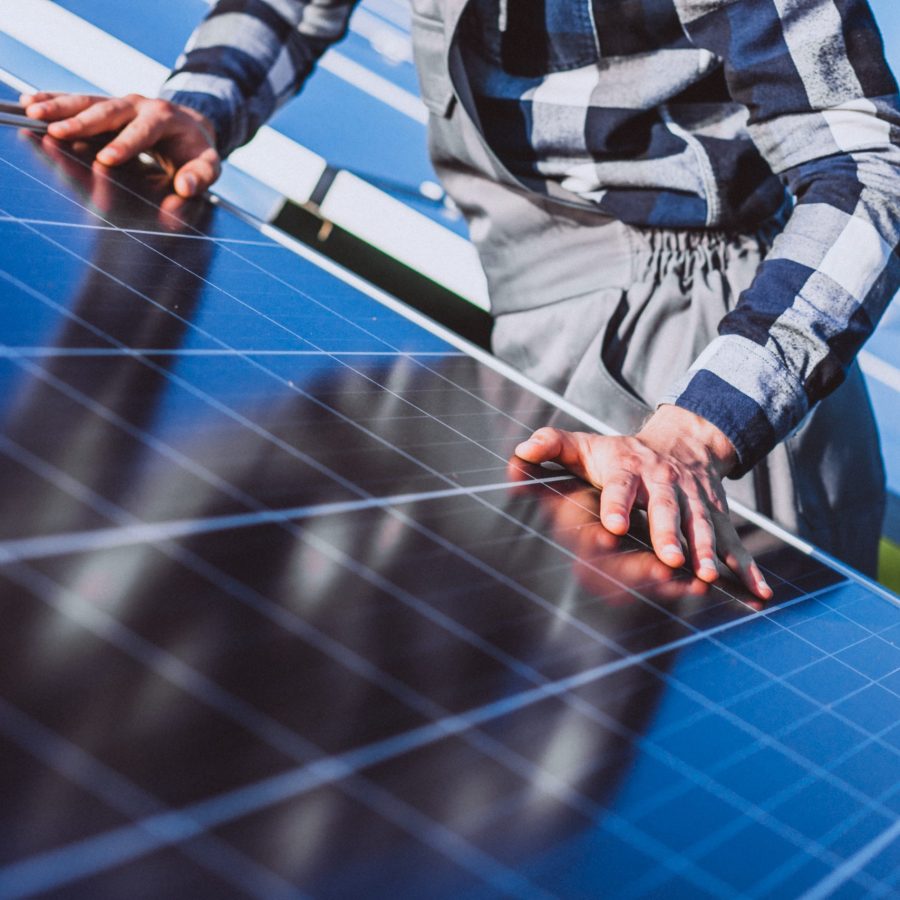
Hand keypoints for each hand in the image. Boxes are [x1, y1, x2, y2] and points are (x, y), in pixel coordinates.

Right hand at [20, 92, 220, 197]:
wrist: (191, 127)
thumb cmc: (196, 151)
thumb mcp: (208, 165)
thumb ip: (199, 178)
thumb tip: (185, 189)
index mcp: (164, 118)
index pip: (143, 131)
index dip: (125, 145)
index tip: (106, 159)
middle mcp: (139, 105)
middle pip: (108, 111)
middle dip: (82, 122)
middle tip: (57, 132)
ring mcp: (120, 104)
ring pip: (87, 102)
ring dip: (59, 107)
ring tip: (34, 113)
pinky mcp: (105, 107)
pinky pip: (78, 102)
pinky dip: (54, 101)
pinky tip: (30, 102)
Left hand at [514, 405, 772, 600]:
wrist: (683, 441)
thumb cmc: (621, 454)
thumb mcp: (587, 445)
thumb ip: (553, 445)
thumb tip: (520, 451)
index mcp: (630, 471)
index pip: (622, 487)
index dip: (618, 504)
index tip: (614, 524)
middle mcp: (666, 486)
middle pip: (668, 510)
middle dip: (670, 534)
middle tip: (671, 557)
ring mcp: (695, 503)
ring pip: (702, 528)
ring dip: (708, 552)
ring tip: (709, 576)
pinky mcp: (716, 518)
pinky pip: (734, 545)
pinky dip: (749, 569)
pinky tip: (759, 593)